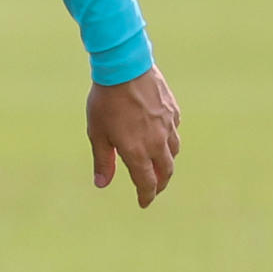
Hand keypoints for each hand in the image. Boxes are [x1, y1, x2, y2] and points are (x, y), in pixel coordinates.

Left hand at [86, 66, 180, 207]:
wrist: (124, 67)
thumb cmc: (106, 100)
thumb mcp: (98, 133)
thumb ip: (103, 160)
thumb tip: (102, 185)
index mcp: (138, 151)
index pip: (147, 183)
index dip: (146, 196)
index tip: (144, 203)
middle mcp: (157, 142)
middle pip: (165, 171)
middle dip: (160, 184)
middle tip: (154, 189)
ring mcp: (168, 126)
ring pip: (174, 152)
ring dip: (167, 163)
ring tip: (160, 165)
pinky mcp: (172, 110)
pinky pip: (174, 131)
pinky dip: (170, 139)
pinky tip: (163, 136)